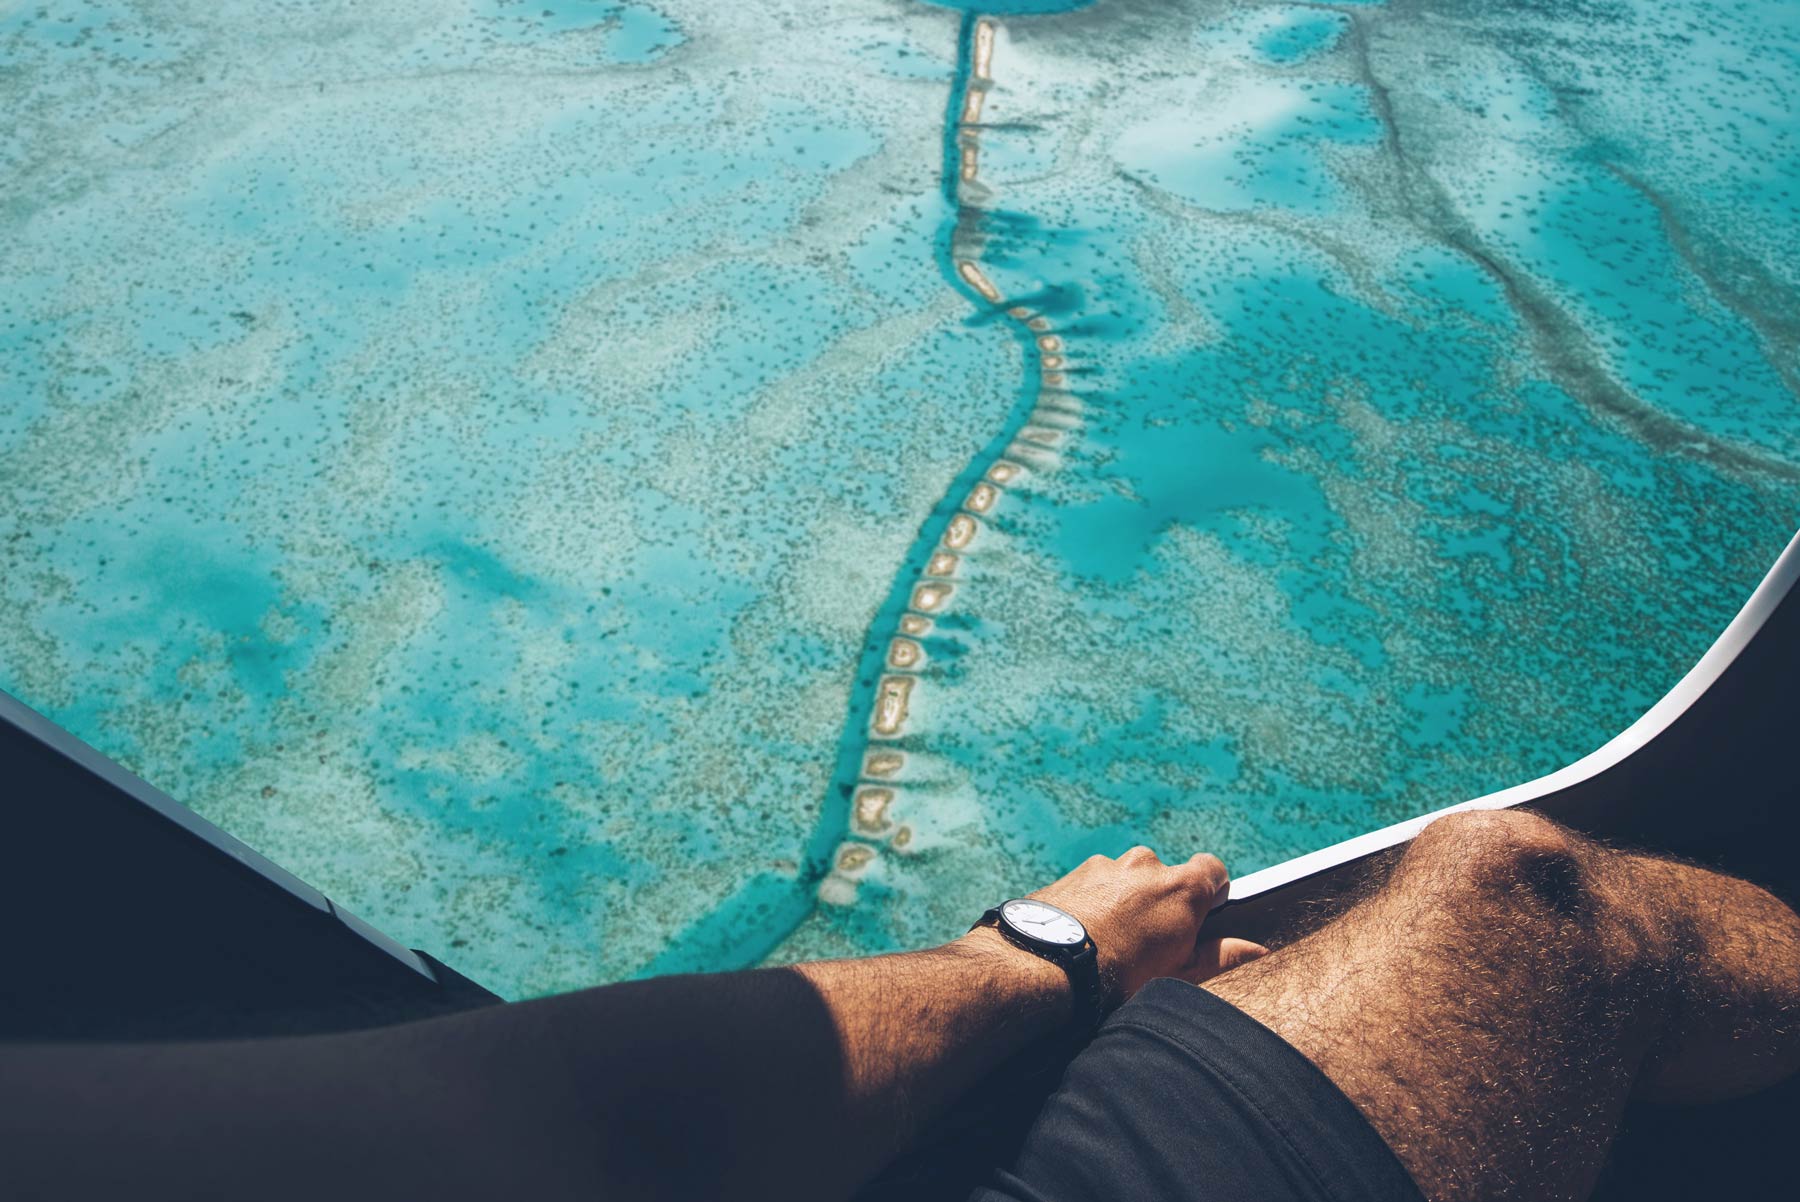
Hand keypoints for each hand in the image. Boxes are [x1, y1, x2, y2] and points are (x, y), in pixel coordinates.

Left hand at [1029, 847, 1268, 1001]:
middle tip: (1148, 944)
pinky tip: (1082, 938)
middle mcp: (1145, 865)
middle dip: (1160, 903)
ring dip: (1123, 903)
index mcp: (1181, 887)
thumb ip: (1222, 957)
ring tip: (1108, 945)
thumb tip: (1259, 952)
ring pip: (1125, 881)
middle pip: (1164, 876)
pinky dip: (1092, 905)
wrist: (1045, 965)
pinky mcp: (1071, 874)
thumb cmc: (1120, 978)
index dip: (1209, 892)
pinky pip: (1092, 886)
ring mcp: (1104, 866)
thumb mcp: (1180, 976)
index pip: (1212, 869)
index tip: (1200, 917)